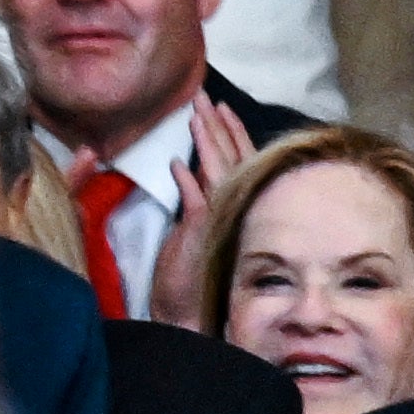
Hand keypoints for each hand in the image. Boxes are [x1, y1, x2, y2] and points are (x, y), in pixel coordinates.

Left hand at [144, 90, 259, 319]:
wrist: (188, 316)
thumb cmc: (190, 278)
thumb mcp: (192, 229)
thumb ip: (193, 196)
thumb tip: (184, 166)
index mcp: (232, 206)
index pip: (236, 161)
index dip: (228, 133)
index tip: (219, 108)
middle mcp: (233, 208)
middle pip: (231, 158)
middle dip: (218, 126)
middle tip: (206, 97)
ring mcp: (221, 218)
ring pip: (219, 170)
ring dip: (207, 140)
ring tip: (197, 113)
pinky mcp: (204, 231)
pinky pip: (197, 199)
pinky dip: (187, 181)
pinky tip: (177, 163)